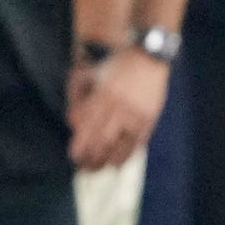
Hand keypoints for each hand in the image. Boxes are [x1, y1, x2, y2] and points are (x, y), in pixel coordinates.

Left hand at [68, 48, 168, 169]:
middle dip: (92, 158)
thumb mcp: (89, 74)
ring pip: (121, 145)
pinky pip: (138, 141)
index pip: (88, 128)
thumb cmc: (114, 64)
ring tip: (100, 169)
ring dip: (109, 160)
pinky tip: (119, 162)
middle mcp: (120, 107)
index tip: (74, 156)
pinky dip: (128, 154)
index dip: (81, 146)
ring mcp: (137, 114)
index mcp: (102, 96)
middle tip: (84, 169)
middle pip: (102, 140)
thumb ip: (77, 97)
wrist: (148, 55)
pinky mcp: (151, 117)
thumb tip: (73, 124)